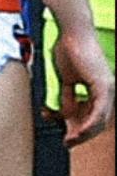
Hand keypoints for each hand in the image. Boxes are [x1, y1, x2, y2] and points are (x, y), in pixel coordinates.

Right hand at [51, 21, 114, 148]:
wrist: (72, 33)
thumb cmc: (69, 49)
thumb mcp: (66, 78)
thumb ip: (68, 96)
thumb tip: (66, 112)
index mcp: (99, 89)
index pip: (93, 115)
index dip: (80, 128)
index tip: (67, 136)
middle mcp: (108, 91)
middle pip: (99, 122)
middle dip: (82, 135)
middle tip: (68, 142)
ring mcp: (108, 89)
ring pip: (101, 120)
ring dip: (85, 133)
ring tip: (70, 139)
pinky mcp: (104, 86)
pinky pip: (100, 111)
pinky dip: (90, 123)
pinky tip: (80, 130)